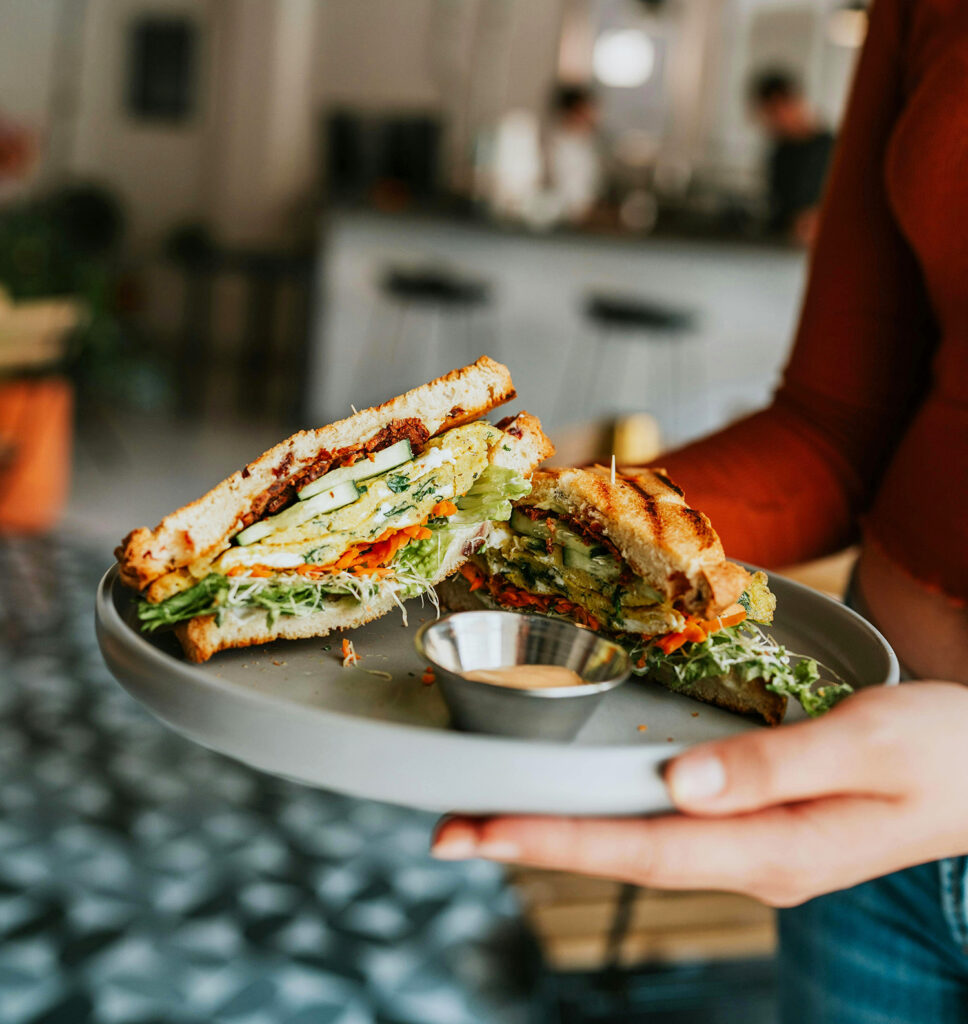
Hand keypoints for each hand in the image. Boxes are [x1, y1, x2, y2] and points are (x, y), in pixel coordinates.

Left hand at [431, 682, 967, 905]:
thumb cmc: (938, 751)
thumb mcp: (865, 743)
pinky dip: (605, 814)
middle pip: (622, 853)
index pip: (642, 848)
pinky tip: (575, 802)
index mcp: (773, 846)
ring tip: (486, 817)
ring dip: (559, 829)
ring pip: (635, 842)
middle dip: (532, 841)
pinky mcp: (754, 823)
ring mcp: (751, 846)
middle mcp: (750, 858)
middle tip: (447, 830)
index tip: (481, 830)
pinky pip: (662, 826)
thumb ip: (772, 766)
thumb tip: (679, 786)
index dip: (555, 838)